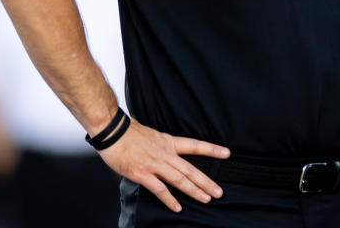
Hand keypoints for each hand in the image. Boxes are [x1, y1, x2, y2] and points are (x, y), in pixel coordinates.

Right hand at [97, 118, 229, 212]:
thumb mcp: (153, 135)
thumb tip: (168, 152)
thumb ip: (162, 145)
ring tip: (206, 199)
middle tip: (219, 192)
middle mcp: (165, 154)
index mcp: (169, 142)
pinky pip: (160, 189)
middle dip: (206, 182)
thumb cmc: (128, 132)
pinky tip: (177, 208)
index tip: (227, 154)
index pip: (195, 145)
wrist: (112, 131)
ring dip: (194, 191)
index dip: (212, 149)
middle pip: (191, 169)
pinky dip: (169, 200)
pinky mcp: (142, 174)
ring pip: (180, 180)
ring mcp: (155, 164)